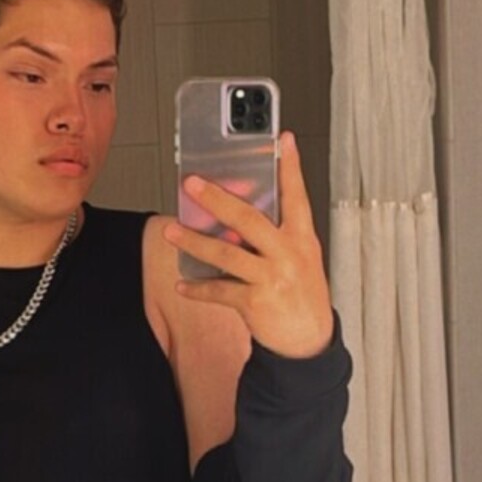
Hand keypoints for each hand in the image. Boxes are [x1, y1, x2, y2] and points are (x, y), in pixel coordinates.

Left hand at [163, 131, 334, 359]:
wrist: (310, 341)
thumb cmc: (302, 294)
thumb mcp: (300, 258)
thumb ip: (275, 237)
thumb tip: (234, 219)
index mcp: (302, 238)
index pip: (297, 196)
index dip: (290, 167)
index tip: (281, 140)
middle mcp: (288, 254)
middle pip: (248, 219)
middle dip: (217, 199)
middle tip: (192, 184)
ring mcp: (272, 277)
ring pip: (225, 254)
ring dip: (194, 242)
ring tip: (172, 232)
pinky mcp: (255, 301)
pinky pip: (219, 290)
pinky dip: (198, 288)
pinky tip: (183, 285)